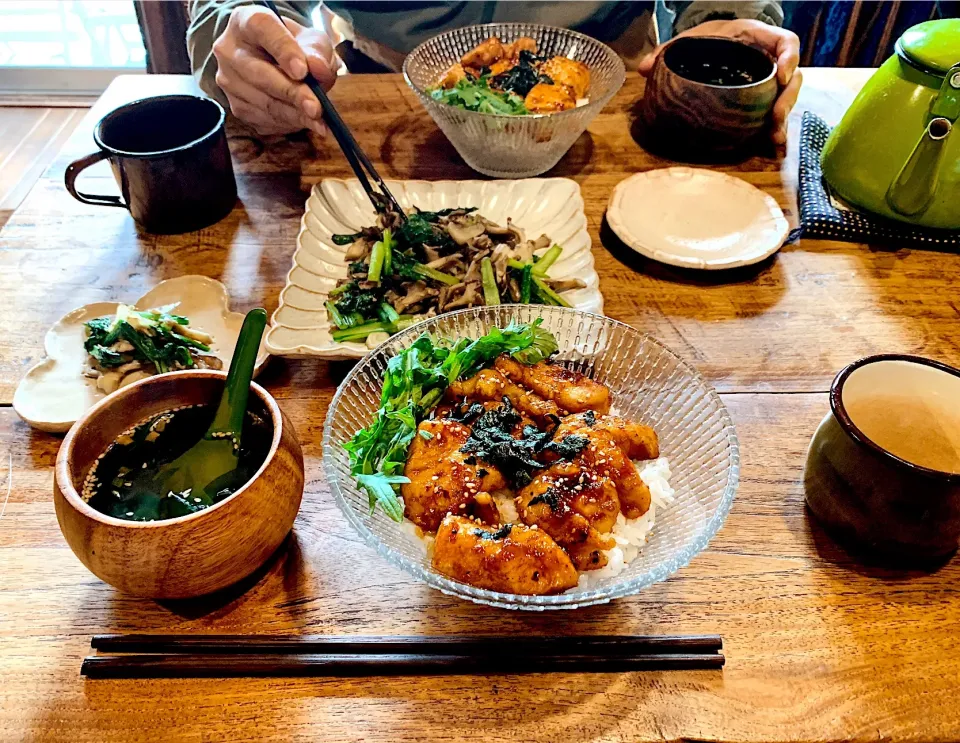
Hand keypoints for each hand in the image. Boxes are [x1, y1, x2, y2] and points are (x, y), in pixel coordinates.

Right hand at [213, 5, 336, 135]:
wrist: (276, 63)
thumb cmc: (295, 47)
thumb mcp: (312, 40)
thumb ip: (318, 51)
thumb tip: (318, 68)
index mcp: (247, 21)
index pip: (262, 30)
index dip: (284, 51)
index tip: (303, 71)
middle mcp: (230, 50)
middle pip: (261, 75)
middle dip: (292, 93)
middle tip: (316, 108)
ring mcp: (229, 80)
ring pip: (264, 102)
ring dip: (294, 115)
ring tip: (319, 121)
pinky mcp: (236, 106)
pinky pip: (264, 120)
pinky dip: (289, 124)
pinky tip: (305, 122)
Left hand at [638, 19, 801, 144]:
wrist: (713, 44)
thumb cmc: (708, 39)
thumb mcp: (691, 39)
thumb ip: (668, 50)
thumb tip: (644, 67)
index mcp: (758, 38)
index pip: (786, 42)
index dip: (790, 57)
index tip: (782, 75)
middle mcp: (770, 60)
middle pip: (792, 78)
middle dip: (787, 99)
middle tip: (776, 119)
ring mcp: (769, 81)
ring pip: (786, 99)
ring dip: (783, 120)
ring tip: (775, 139)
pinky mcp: (764, 100)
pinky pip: (775, 114)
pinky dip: (775, 130)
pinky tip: (773, 148)